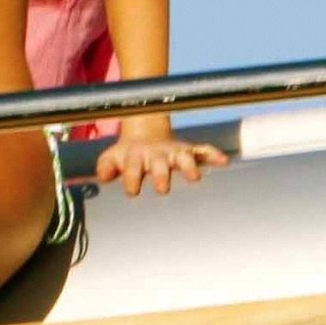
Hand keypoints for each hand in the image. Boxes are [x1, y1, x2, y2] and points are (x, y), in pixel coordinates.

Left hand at [95, 125, 227, 196]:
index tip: (132, 190)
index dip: (132, 178)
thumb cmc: (126, 156)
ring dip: (189, 166)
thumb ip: (105, 167)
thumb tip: (102, 176)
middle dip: (160, 175)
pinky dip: (213, 154)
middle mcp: (156, 154)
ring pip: (183, 157)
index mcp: (135, 157)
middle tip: (162, 189)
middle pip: (159, 164)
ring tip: (195, 176)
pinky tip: (224, 161)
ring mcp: (173, 152)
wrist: (143, 135)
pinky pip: (204, 150)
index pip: (133, 167)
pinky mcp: (188, 151)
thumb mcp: (111, 158)